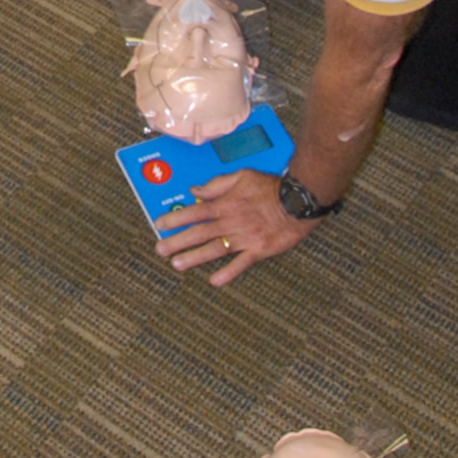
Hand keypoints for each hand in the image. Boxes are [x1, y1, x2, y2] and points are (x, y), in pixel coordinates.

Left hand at [153, 169, 318, 284]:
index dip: (175, 218)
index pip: (194, 212)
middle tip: (160, 249)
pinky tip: (215, 281)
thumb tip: (196, 190)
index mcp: (225, 204)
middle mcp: (231, 222)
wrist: (298, 200)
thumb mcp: (241, 176)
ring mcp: (244, 238)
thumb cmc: (270, 187)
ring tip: (177, 264)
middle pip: (199, 232)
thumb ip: (216, 184)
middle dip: (177, 241)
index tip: (160, 223)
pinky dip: (228, 273)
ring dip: (194, 257)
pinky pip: (241, 264)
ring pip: (214, 249)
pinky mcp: (258, 250)